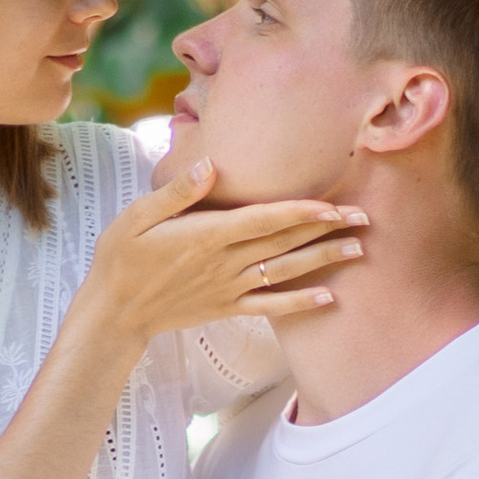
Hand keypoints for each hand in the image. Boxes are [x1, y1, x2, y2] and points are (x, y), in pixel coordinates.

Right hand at [81, 166, 366, 342]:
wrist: (113, 313)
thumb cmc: (121, 257)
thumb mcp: (137, 215)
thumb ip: (177, 191)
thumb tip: (211, 165)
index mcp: (206, 235)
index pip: (264, 219)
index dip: (302, 212)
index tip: (334, 204)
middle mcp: (224, 263)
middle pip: (285, 242)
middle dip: (326, 229)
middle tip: (365, 218)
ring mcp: (228, 288)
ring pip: (285, 272)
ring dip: (323, 261)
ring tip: (358, 250)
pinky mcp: (226, 307)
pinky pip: (270, 305)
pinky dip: (299, 303)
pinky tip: (328, 298)